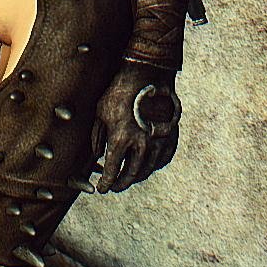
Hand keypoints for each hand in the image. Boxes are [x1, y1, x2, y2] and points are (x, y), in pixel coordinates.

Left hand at [91, 62, 180, 191]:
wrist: (148, 77)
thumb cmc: (119, 94)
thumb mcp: (101, 114)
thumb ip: (97, 139)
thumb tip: (96, 157)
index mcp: (121, 140)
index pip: (112, 171)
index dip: (106, 183)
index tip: (102, 189)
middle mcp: (142, 145)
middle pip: (131, 175)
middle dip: (121, 184)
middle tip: (114, 187)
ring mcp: (158, 142)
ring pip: (148, 170)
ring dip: (136, 177)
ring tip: (128, 178)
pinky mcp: (170, 137)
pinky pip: (162, 159)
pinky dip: (153, 166)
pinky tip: (146, 166)